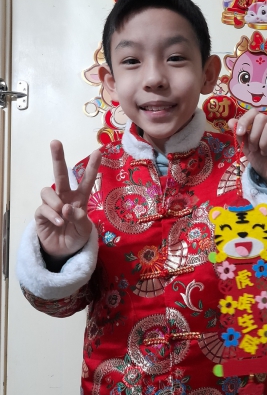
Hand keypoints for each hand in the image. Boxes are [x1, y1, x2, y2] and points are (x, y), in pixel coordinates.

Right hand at [35, 140, 101, 259]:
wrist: (64, 252)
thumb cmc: (77, 237)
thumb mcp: (85, 230)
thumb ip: (79, 218)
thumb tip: (66, 207)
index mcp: (80, 198)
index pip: (86, 180)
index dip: (91, 167)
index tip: (98, 152)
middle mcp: (65, 197)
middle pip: (60, 174)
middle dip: (58, 158)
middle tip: (55, 142)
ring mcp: (52, 204)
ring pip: (48, 191)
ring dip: (55, 201)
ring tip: (62, 213)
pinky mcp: (41, 214)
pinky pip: (43, 208)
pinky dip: (52, 215)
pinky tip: (58, 222)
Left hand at [228, 109, 266, 188]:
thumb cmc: (262, 160)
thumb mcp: (247, 149)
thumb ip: (240, 135)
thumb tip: (231, 121)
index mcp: (261, 125)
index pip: (253, 112)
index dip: (244, 120)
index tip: (240, 134)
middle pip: (261, 117)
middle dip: (254, 135)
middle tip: (254, 149)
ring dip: (263, 142)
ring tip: (263, 152)